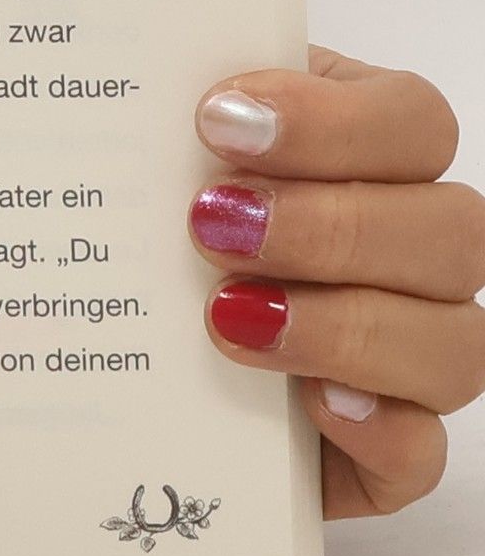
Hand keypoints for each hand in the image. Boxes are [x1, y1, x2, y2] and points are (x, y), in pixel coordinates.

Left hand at [189, 47, 484, 516]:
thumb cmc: (145, 224)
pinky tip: (311, 403)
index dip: (332, 121)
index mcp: (364, 155)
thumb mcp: (155, 157)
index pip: (412, 121)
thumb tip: (152, 101)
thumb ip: (170, 121)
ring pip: (453, 343)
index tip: (217, 121)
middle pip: (450, 231)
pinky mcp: (378, 452)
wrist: (105, 359)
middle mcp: (408, 253)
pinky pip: (420, 454)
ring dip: (344, 326)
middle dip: (329, 225)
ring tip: (229, 316)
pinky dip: (378, 429)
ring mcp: (407, 356)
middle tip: (209, 225)